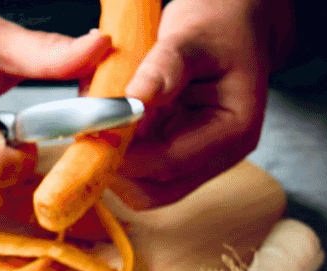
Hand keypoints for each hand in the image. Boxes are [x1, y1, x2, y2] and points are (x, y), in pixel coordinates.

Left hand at [109, 0, 294, 208]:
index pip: (169, 164)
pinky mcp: (178, 158)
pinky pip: (141, 171)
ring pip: (143, 189)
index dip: (125, 152)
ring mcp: (197, 163)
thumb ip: (165, 67)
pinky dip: (120, 151)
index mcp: (234, 133)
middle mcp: (218, 158)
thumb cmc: (220, 26)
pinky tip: (114, 120)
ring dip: (116, 162)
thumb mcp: (192, 37)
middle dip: (117, 166)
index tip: (95, 126)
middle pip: (154, 192)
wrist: (234, 22)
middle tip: (93, 128)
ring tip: (104, 120)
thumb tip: (134, 98)